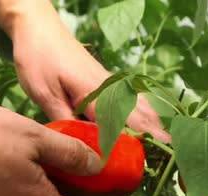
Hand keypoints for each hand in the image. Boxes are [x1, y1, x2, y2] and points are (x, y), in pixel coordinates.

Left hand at [9, 5, 170, 142]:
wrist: (39, 27)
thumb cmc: (38, 57)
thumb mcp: (42, 92)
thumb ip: (63, 119)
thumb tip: (80, 146)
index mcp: (94, 91)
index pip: (123, 121)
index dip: (141, 140)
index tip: (156, 155)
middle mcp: (109, 87)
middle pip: (140, 114)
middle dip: (155, 135)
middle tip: (169, 156)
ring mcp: (111, 83)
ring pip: (141, 106)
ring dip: (153, 125)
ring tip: (165, 145)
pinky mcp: (108, 82)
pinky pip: (135, 100)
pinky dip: (146, 114)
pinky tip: (150, 125)